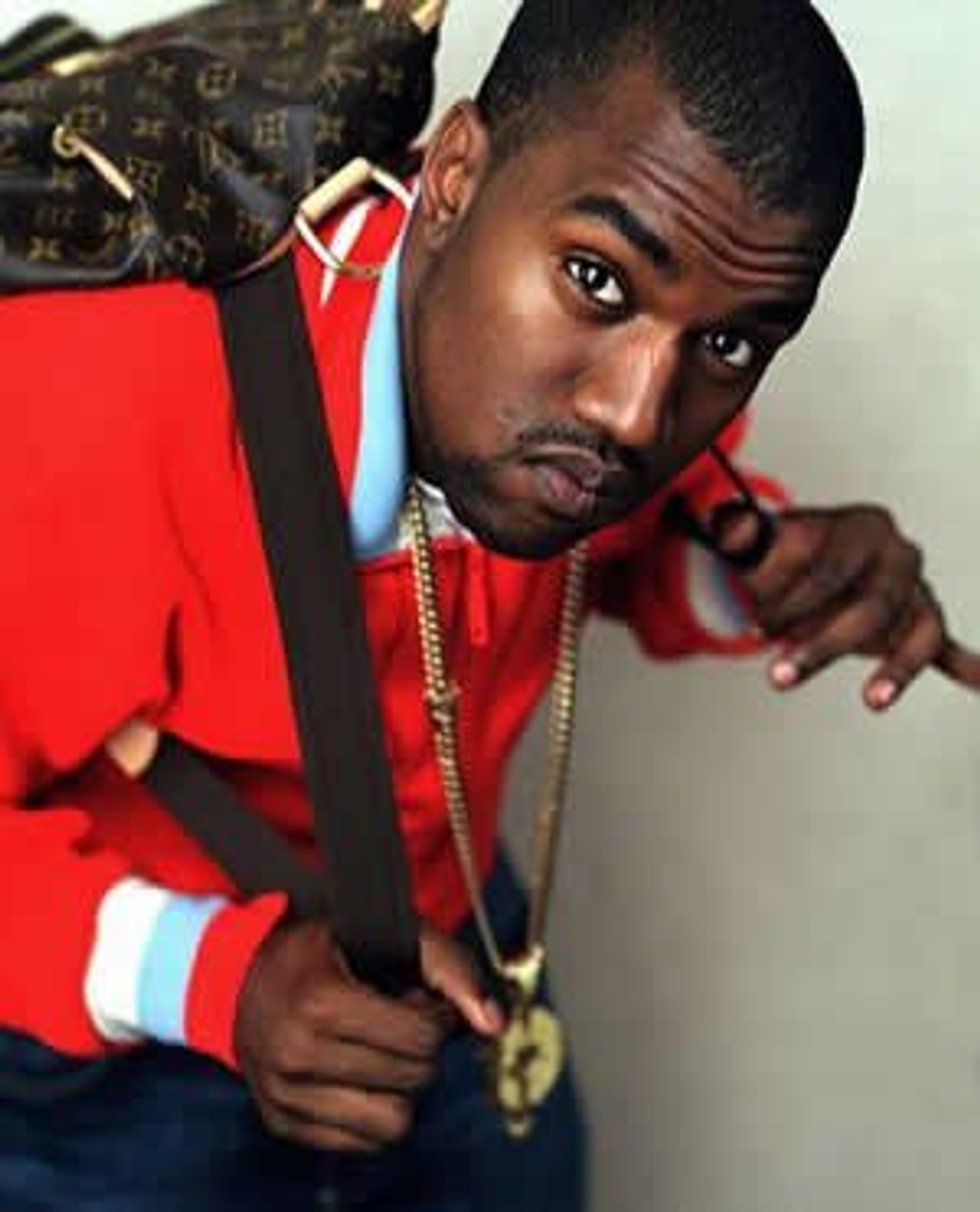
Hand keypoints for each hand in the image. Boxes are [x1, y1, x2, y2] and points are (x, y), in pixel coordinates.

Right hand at [234, 917, 503, 1152]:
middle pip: (412, 1079)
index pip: (420, 1038)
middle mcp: (295, 1054)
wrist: (241, 974)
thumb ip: (449, 966)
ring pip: (393, 1124)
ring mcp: (284, 1095)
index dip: (434, 1018)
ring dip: (402, 1088)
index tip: (417, 1000)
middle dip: (421, 1050)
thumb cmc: (327, 947)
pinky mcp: (281, 1123)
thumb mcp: (385, 934)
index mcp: (319, 1002)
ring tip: (383, 1052)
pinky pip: (362, 1143)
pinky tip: (359, 1072)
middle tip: (401, 1021)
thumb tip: (495, 1024)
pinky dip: (374, 1110)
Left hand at [712, 502, 979, 708]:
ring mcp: (917, 591)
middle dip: (824, 645)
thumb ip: (743, 534)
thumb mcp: (763, 540)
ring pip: (918, 631)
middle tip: (778, 677)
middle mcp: (901, 556)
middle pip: (873, 605)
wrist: (811, 560)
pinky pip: (944, 646)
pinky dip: (964, 665)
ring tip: (873, 702)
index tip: (754, 630)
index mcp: (864, 526)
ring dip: (894, 670)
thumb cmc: (789, 553)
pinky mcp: (920, 624)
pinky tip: (978, 681)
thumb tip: (729, 530)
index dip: (791, 602)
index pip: (832, 569)